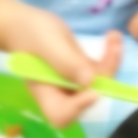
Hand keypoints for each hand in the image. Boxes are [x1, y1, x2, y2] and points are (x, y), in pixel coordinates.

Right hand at [6, 9, 122, 127]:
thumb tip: (90, 82)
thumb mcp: (47, 43)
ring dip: (111, 64)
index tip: (93, 90)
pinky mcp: (81, 72)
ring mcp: (72, 83)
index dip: (78, 107)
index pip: (61, 114)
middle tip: (112, 49)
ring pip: (99, 84)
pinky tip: (112, 36)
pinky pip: (100, 71)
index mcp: (44, 92)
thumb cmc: (28, 32)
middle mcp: (59, 93)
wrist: (24, 23)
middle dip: (104, 78)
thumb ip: (66, 63)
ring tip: (113, 38)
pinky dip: (110, 56)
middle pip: (86, 100)